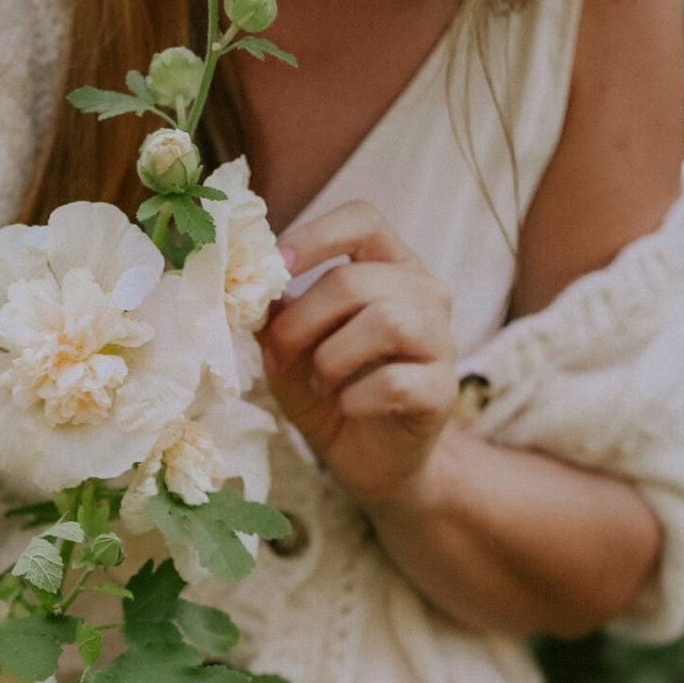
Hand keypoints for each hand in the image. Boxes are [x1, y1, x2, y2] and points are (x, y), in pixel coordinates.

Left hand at [261, 202, 457, 509]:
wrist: (371, 461)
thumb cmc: (332, 395)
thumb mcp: (290, 352)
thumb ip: (274, 317)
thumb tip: (242, 288)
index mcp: (387, 267)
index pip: (362, 221)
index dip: (315, 237)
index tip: (275, 267)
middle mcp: (423, 293)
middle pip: (357, 281)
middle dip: (302, 321)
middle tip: (278, 356)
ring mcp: (440, 340)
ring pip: (386, 322)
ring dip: (332, 358)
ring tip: (320, 383)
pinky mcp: (441, 390)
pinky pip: (395, 381)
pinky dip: (356, 398)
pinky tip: (348, 408)